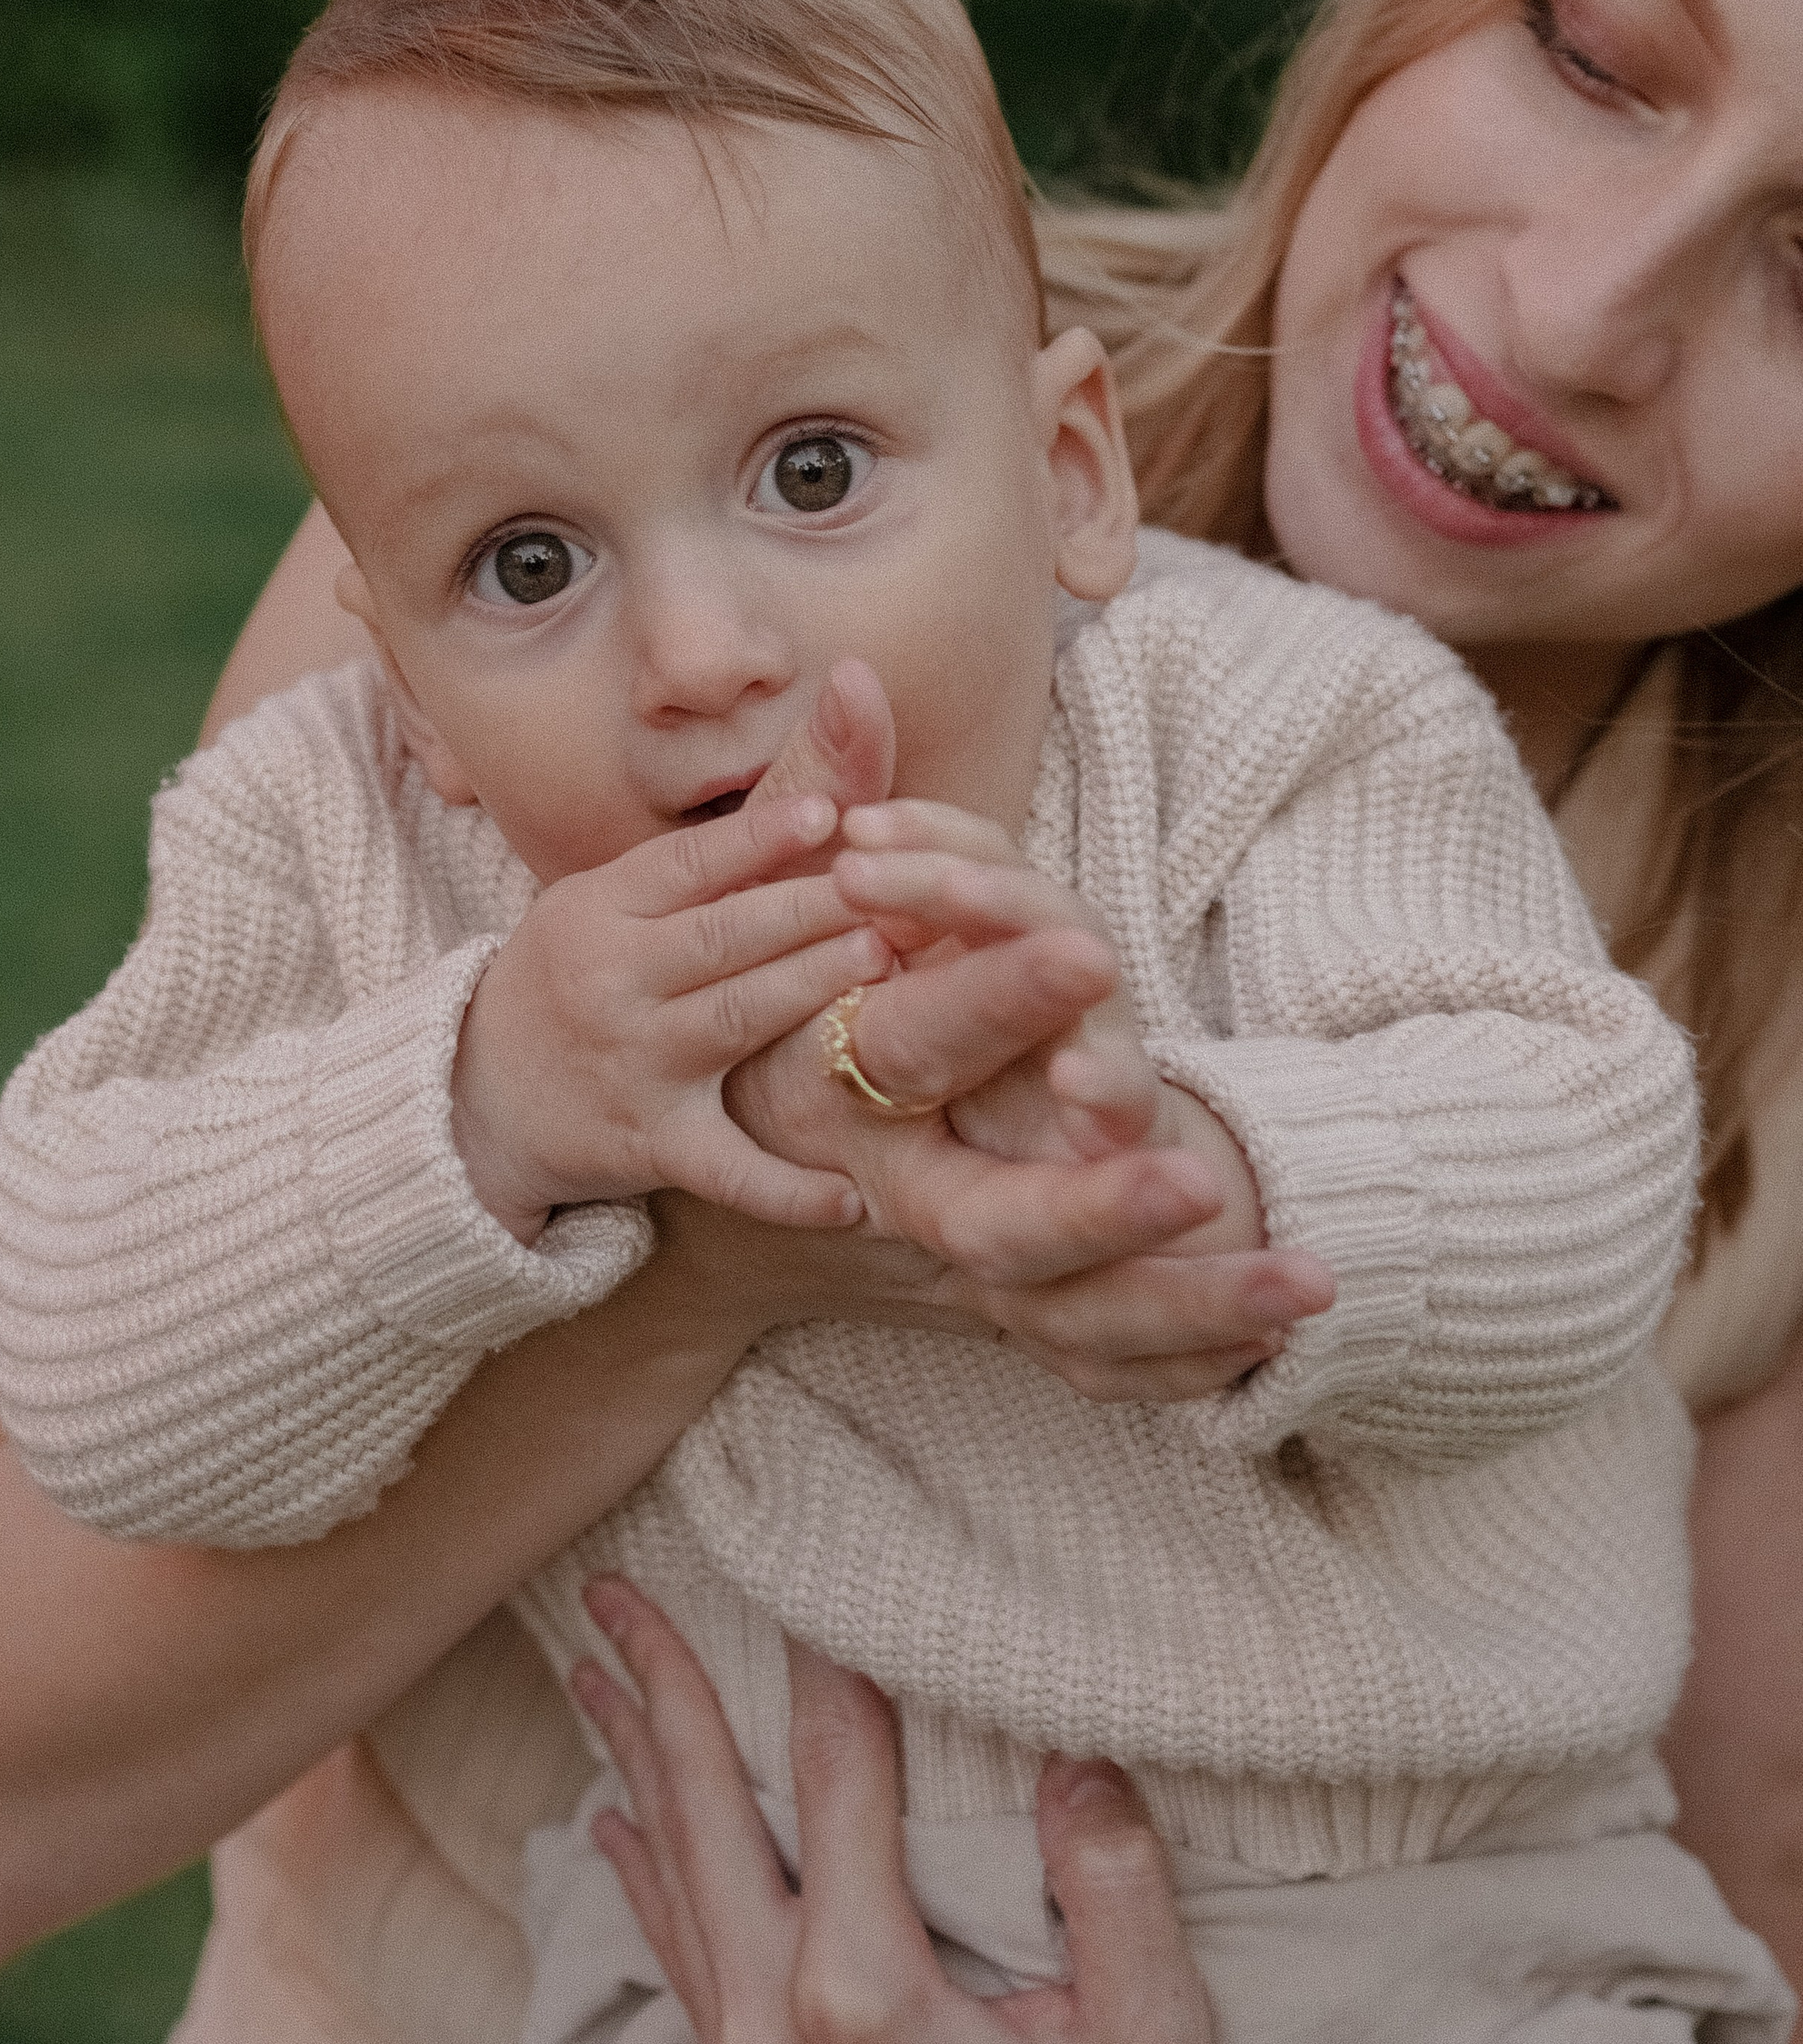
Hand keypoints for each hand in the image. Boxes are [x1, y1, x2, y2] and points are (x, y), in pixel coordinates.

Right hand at [451, 784, 891, 1240]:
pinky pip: (728, 1170)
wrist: (473, 1099)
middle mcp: (612, 986)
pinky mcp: (652, 1145)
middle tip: (886, 884)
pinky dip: (789, 1191)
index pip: (686, 865)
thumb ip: (676, 877)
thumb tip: (795, 819)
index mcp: (595, 915)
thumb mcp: (590, 909)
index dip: (758, 836)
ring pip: (735, 1020)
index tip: (828, 811)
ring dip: (811, 987)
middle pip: (723, 937)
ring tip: (881, 957)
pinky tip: (852, 1196)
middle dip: (809, 907)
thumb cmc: (562, 984)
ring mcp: (634, 1068)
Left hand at [573, 1578, 1215, 2043]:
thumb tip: (1076, 1755)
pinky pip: (673, 1951)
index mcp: (865, 1989)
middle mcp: (775, 2021)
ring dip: (633, 1758)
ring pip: (670, 1873)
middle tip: (615, 1592)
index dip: (826, 1663)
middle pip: (703, 1809)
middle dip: (660, 1686)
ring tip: (596, 1669)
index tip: (803, 1565)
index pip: (836, 1774)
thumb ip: (1114, 1890)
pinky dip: (639, 1870)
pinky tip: (609, 1818)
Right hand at [728, 808, 1334, 1400]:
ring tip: (1309, 1282)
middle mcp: (892, 1189)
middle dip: (1098, 1202)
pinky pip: (1095, 1367)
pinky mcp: (1006, 1316)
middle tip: (1198, 1177)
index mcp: (833, 1079)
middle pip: (994, 1220)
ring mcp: (949, 1270)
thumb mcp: (789, 898)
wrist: (735, 1200)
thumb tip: (851, 676)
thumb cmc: (778, 1008)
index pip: (911, 1040)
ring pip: (1067, 1316)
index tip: (1082, 952)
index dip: (992, 998)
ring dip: (1188, 1305)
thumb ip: (823, 789)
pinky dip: (1184, 1366)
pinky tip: (1277, 1360)